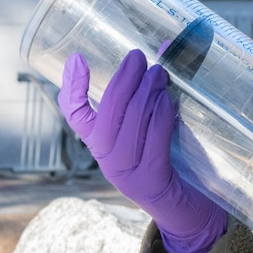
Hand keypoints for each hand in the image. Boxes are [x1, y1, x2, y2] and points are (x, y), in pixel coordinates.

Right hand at [58, 49, 226, 252]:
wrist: (179, 206)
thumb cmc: (163, 156)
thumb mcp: (146, 125)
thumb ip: (149, 91)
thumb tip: (166, 45)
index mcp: (99, 143)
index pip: (75, 114)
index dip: (72, 87)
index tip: (77, 59)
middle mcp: (107, 158)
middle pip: (109, 109)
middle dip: (125, 78)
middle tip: (139, 57)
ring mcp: (127, 170)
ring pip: (133, 119)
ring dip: (147, 90)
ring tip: (159, 73)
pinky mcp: (151, 177)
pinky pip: (155, 136)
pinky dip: (162, 113)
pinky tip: (169, 99)